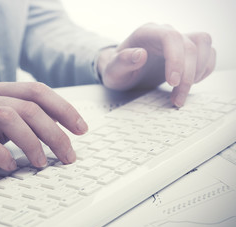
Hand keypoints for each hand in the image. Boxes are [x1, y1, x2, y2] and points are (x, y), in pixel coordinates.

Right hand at [0, 82, 87, 176]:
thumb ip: (18, 119)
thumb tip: (56, 132)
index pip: (37, 91)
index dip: (63, 108)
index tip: (80, 128)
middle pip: (28, 107)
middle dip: (54, 132)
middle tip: (68, 154)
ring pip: (8, 118)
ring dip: (32, 143)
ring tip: (41, 162)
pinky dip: (1, 154)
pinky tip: (10, 166)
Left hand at [97, 23, 215, 106]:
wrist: (122, 72)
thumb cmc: (118, 71)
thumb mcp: (113, 71)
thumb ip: (122, 62)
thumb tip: (140, 54)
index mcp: (146, 33)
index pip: (170, 38)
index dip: (176, 59)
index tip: (172, 82)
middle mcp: (165, 33)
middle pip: (190, 45)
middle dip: (187, 75)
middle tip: (177, 99)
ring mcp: (178, 40)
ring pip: (203, 44)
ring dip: (199, 70)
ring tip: (183, 91)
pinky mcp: (186, 51)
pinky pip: (207, 53)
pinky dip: (205, 69)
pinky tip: (190, 83)